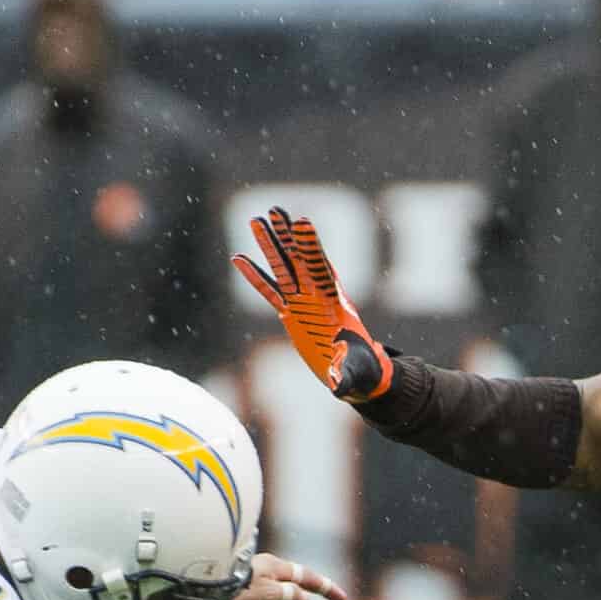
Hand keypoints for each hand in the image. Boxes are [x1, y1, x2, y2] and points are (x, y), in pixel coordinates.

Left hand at [225, 554, 349, 599]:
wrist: (192, 586)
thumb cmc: (232, 589)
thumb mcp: (267, 595)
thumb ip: (288, 595)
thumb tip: (303, 598)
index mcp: (274, 567)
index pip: (306, 577)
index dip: (325, 588)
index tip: (342, 598)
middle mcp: (260, 566)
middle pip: (289, 576)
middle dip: (304, 585)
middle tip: (319, 593)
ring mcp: (244, 573)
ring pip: (270, 582)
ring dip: (280, 593)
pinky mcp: (230, 582)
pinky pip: (253, 589)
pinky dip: (263, 598)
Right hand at [233, 207, 392, 400]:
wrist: (357, 376)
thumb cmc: (362, 372)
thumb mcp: (354, 375)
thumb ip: (342, 378)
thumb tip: (338, 389)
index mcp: (334, 304)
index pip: (320, 268)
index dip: (311, 246)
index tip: (303, 221)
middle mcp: (317, 297)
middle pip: (299, 261)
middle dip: (287, 236)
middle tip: (275, 210)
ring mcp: (303, 303)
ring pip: (283, 269)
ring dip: (270, 246)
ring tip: (256, 220)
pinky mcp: (291, 314)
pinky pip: (270, 292)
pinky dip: (256, 277)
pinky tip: (238, 258)